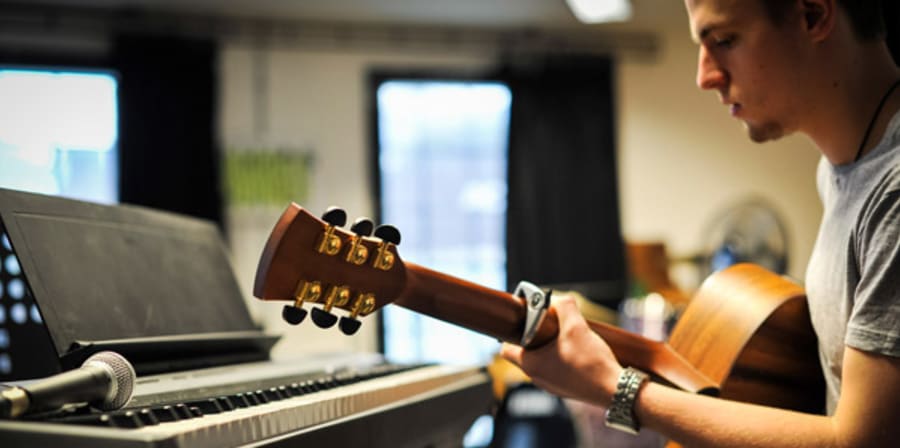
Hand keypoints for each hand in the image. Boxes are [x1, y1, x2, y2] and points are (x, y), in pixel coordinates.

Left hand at [500, 295, 622, 406]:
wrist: (615, 389)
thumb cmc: (591, 362)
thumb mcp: (576, 326)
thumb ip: (564, 306)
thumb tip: (559, 299)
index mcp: (532, 365)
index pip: (506, 349)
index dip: (512, 333)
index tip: (525, 322)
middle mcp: (538, 378)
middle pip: (526, 353)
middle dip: (535, 337)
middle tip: (550, 325)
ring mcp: (552, 386)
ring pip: (542, 362)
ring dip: (551, 348)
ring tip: (567, 337)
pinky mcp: (566, 389)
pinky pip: (557, 370)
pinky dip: (562, 359)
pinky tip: (579, 351)